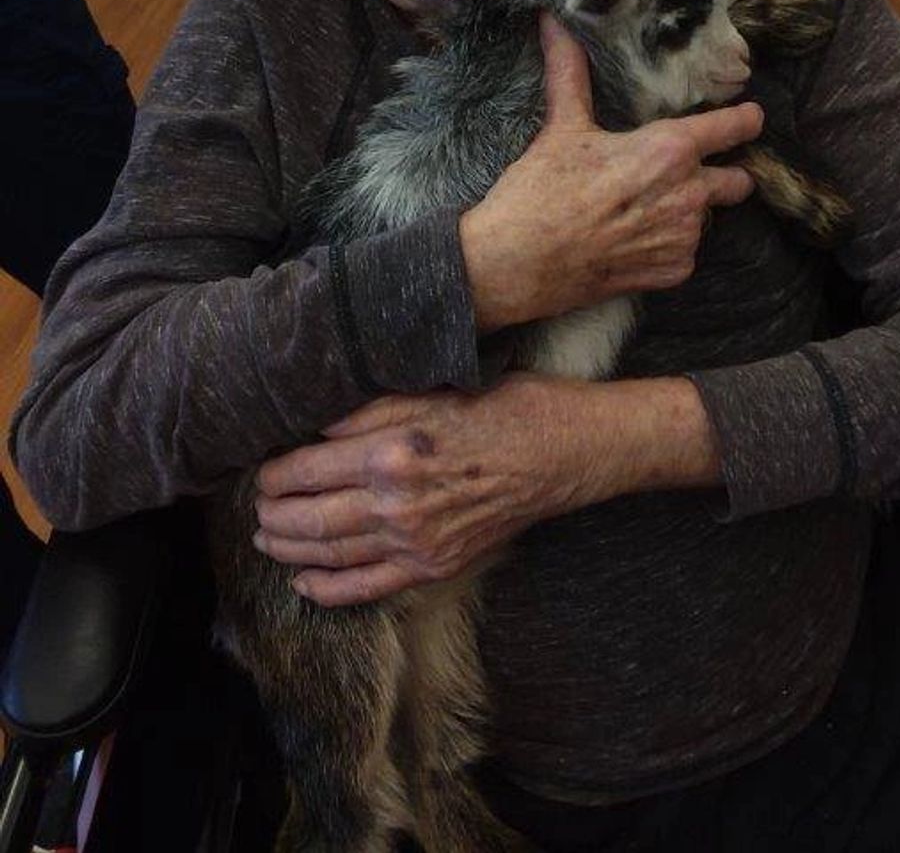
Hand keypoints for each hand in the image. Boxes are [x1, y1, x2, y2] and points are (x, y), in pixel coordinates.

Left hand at [253, 373, 595, 606]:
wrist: (563, 454)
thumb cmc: (503, 409)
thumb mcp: (431, 392)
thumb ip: (368, 412)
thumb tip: (316, 427)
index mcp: (391, 453)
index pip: (309, 470)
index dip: (276, 474)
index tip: (260, 471)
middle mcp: (397, 505)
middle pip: (312, 518)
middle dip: (274, 516)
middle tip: (254, 509)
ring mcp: (416, 543)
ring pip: (332, 554)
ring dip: (291, 549)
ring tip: (267, 539)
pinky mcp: (435, 566)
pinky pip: (370, 586)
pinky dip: (330, 589)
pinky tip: (304, 582)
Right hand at [460, 13, 762, 331]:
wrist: (518, 262)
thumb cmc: (541, 192)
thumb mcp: (561, 128)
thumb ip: (570, 72)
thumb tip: (553, 22)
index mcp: (669, 150)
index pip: (731, 128)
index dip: (746, 120)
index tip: (753, 117)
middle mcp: (688, 194)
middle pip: (738, 181)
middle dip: (727, 174)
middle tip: (694, 171)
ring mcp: (683, 237)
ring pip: (706, 218)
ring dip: (687, 211)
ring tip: (643, 209)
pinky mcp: (673, 273)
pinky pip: (685, 252)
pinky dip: (667, 246)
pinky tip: (632, 240)